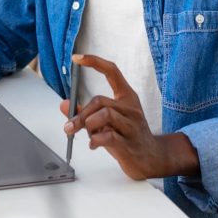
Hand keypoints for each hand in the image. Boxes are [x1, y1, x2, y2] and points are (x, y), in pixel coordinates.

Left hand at [60, 54, 198, 179]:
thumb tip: (63, 104)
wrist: (153, 159)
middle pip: (99, 100)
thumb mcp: (107, 121)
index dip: (94, 62)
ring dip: (88, 125)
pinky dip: (95, 140)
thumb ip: (86, 112)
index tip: (76, 58)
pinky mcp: (129, 143)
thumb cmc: (128, 136)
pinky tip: (93, 144)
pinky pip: (108, 136)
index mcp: (126, 97)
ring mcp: (132, 126)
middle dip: (81, 114)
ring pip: (104, 115)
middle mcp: (131, 108)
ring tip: (89, 136)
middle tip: (70, 126)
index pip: (112, 71)